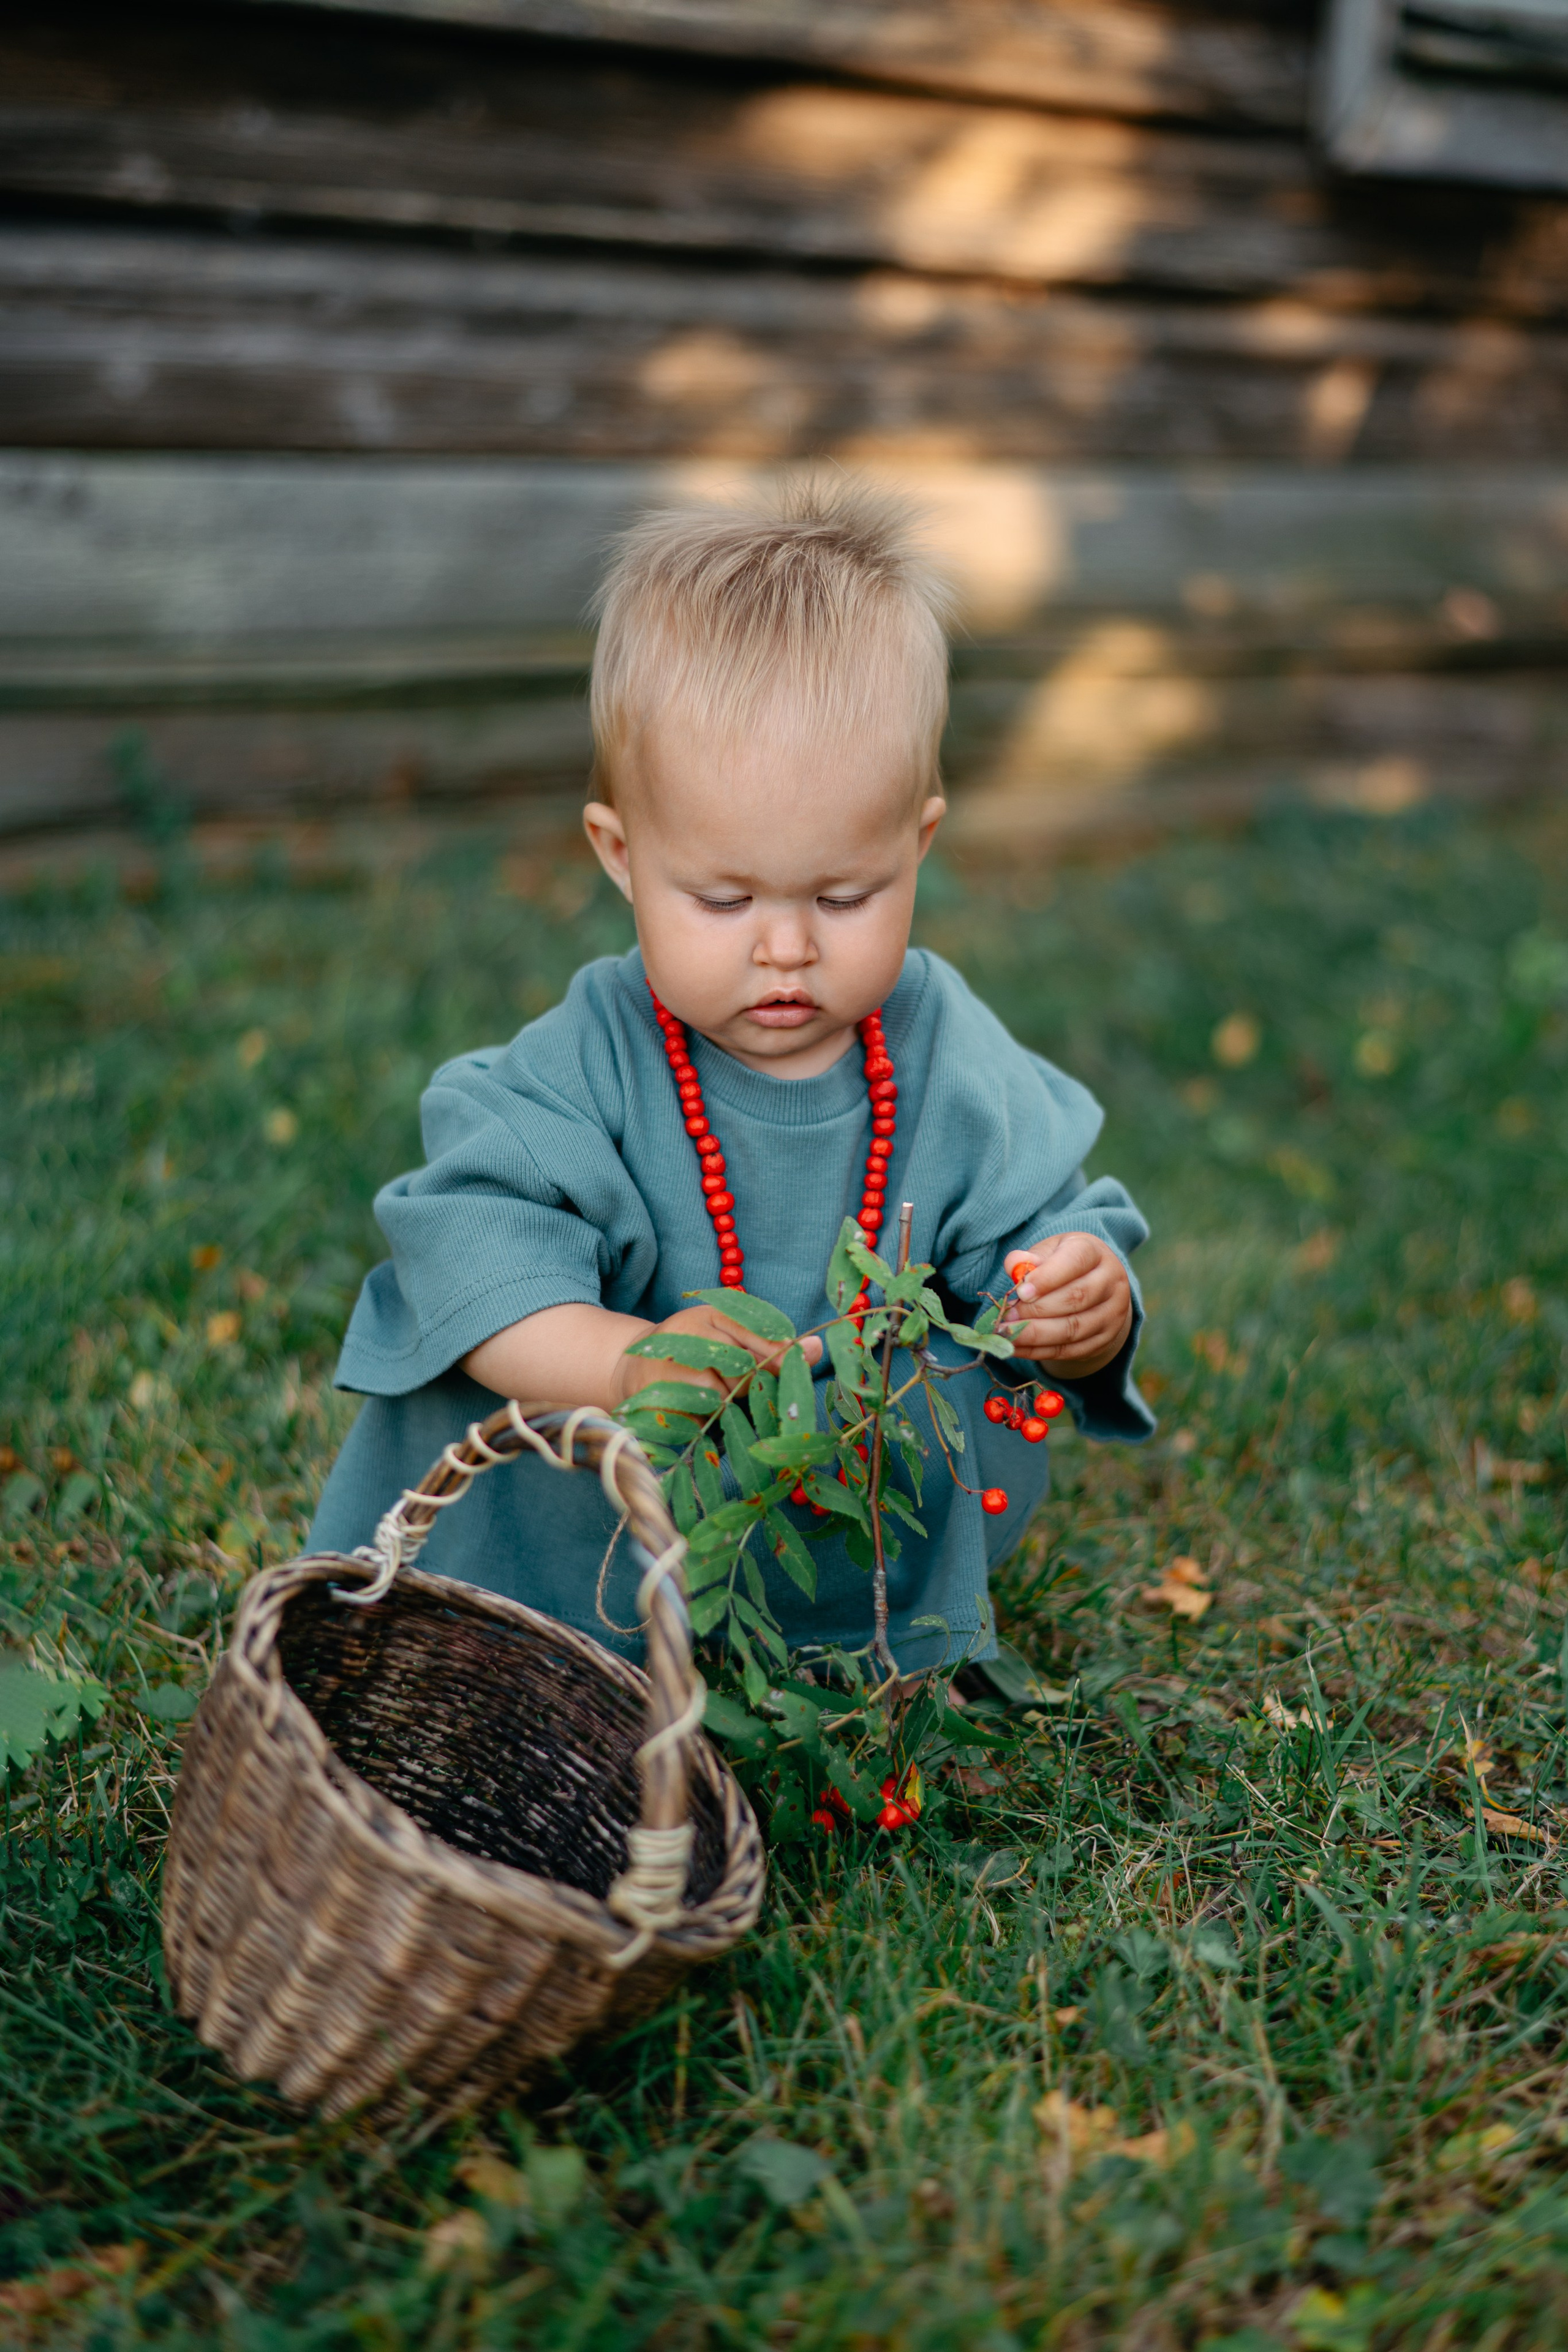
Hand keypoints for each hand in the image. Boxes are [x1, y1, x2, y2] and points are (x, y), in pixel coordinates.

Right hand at [612, 1304, 821, 1408]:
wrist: (632, 1367)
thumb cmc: (697, 1353)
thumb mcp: (730, 1338)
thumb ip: (771, 1344)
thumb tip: (818, 1347)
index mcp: (712, 1314)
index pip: (759, 1332)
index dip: (782, 1354)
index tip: (801, 1365)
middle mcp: (689, 1334)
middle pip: (745, 1369)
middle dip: (752, 1386)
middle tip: (737, 1385)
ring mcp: (671, 1366)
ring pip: (724, 1395)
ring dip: (727, 1405)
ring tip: (708, 1394)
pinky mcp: (659, 1396)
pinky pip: (701, 1416)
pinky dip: (705, 1419)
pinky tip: (693, 1408)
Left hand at [998, 1233, 1132, 1376]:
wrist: (1096, 1287)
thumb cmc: (1064, 1264)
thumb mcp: (1049, 1252)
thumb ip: (1030, 1257)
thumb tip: (1014, 1265)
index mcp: (1095, 1253)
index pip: (1075, 1262)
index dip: (1047, 1278)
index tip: (1021, 1292)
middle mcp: (1111, 1281)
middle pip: (1076, 1298)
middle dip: (1037, 1310)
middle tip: (1007, 1316)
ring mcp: (1112, 1313)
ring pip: (1073, 1328)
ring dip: (1036, 1334)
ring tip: (1007, 1334)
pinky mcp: (1105, 1339)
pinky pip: (1070, 1350)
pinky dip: (1039, 1351)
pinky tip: (1016, 1348)